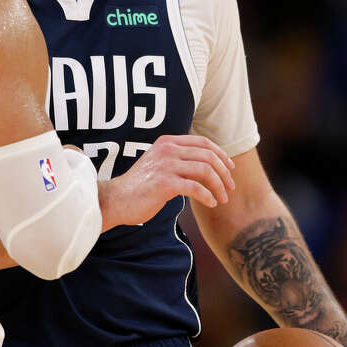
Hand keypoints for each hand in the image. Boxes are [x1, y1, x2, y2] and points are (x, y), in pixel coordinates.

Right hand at [99, 135, 235, 228]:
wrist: (116, 200)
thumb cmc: (140, 186)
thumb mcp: (160, 164)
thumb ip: (179, 160)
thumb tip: (208, 166)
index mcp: (167, 142)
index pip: (203, 142)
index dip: (221, 154)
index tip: (230, 168)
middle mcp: (167, 149)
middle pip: (208, 156)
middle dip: (224, 173)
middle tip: (230, 188)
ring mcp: (165, 165)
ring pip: (205, 171)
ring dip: (219, 186)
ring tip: (222, 199)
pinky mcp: (164, 183)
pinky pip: (196, 188)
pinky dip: (207, 196)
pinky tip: (210, 203)